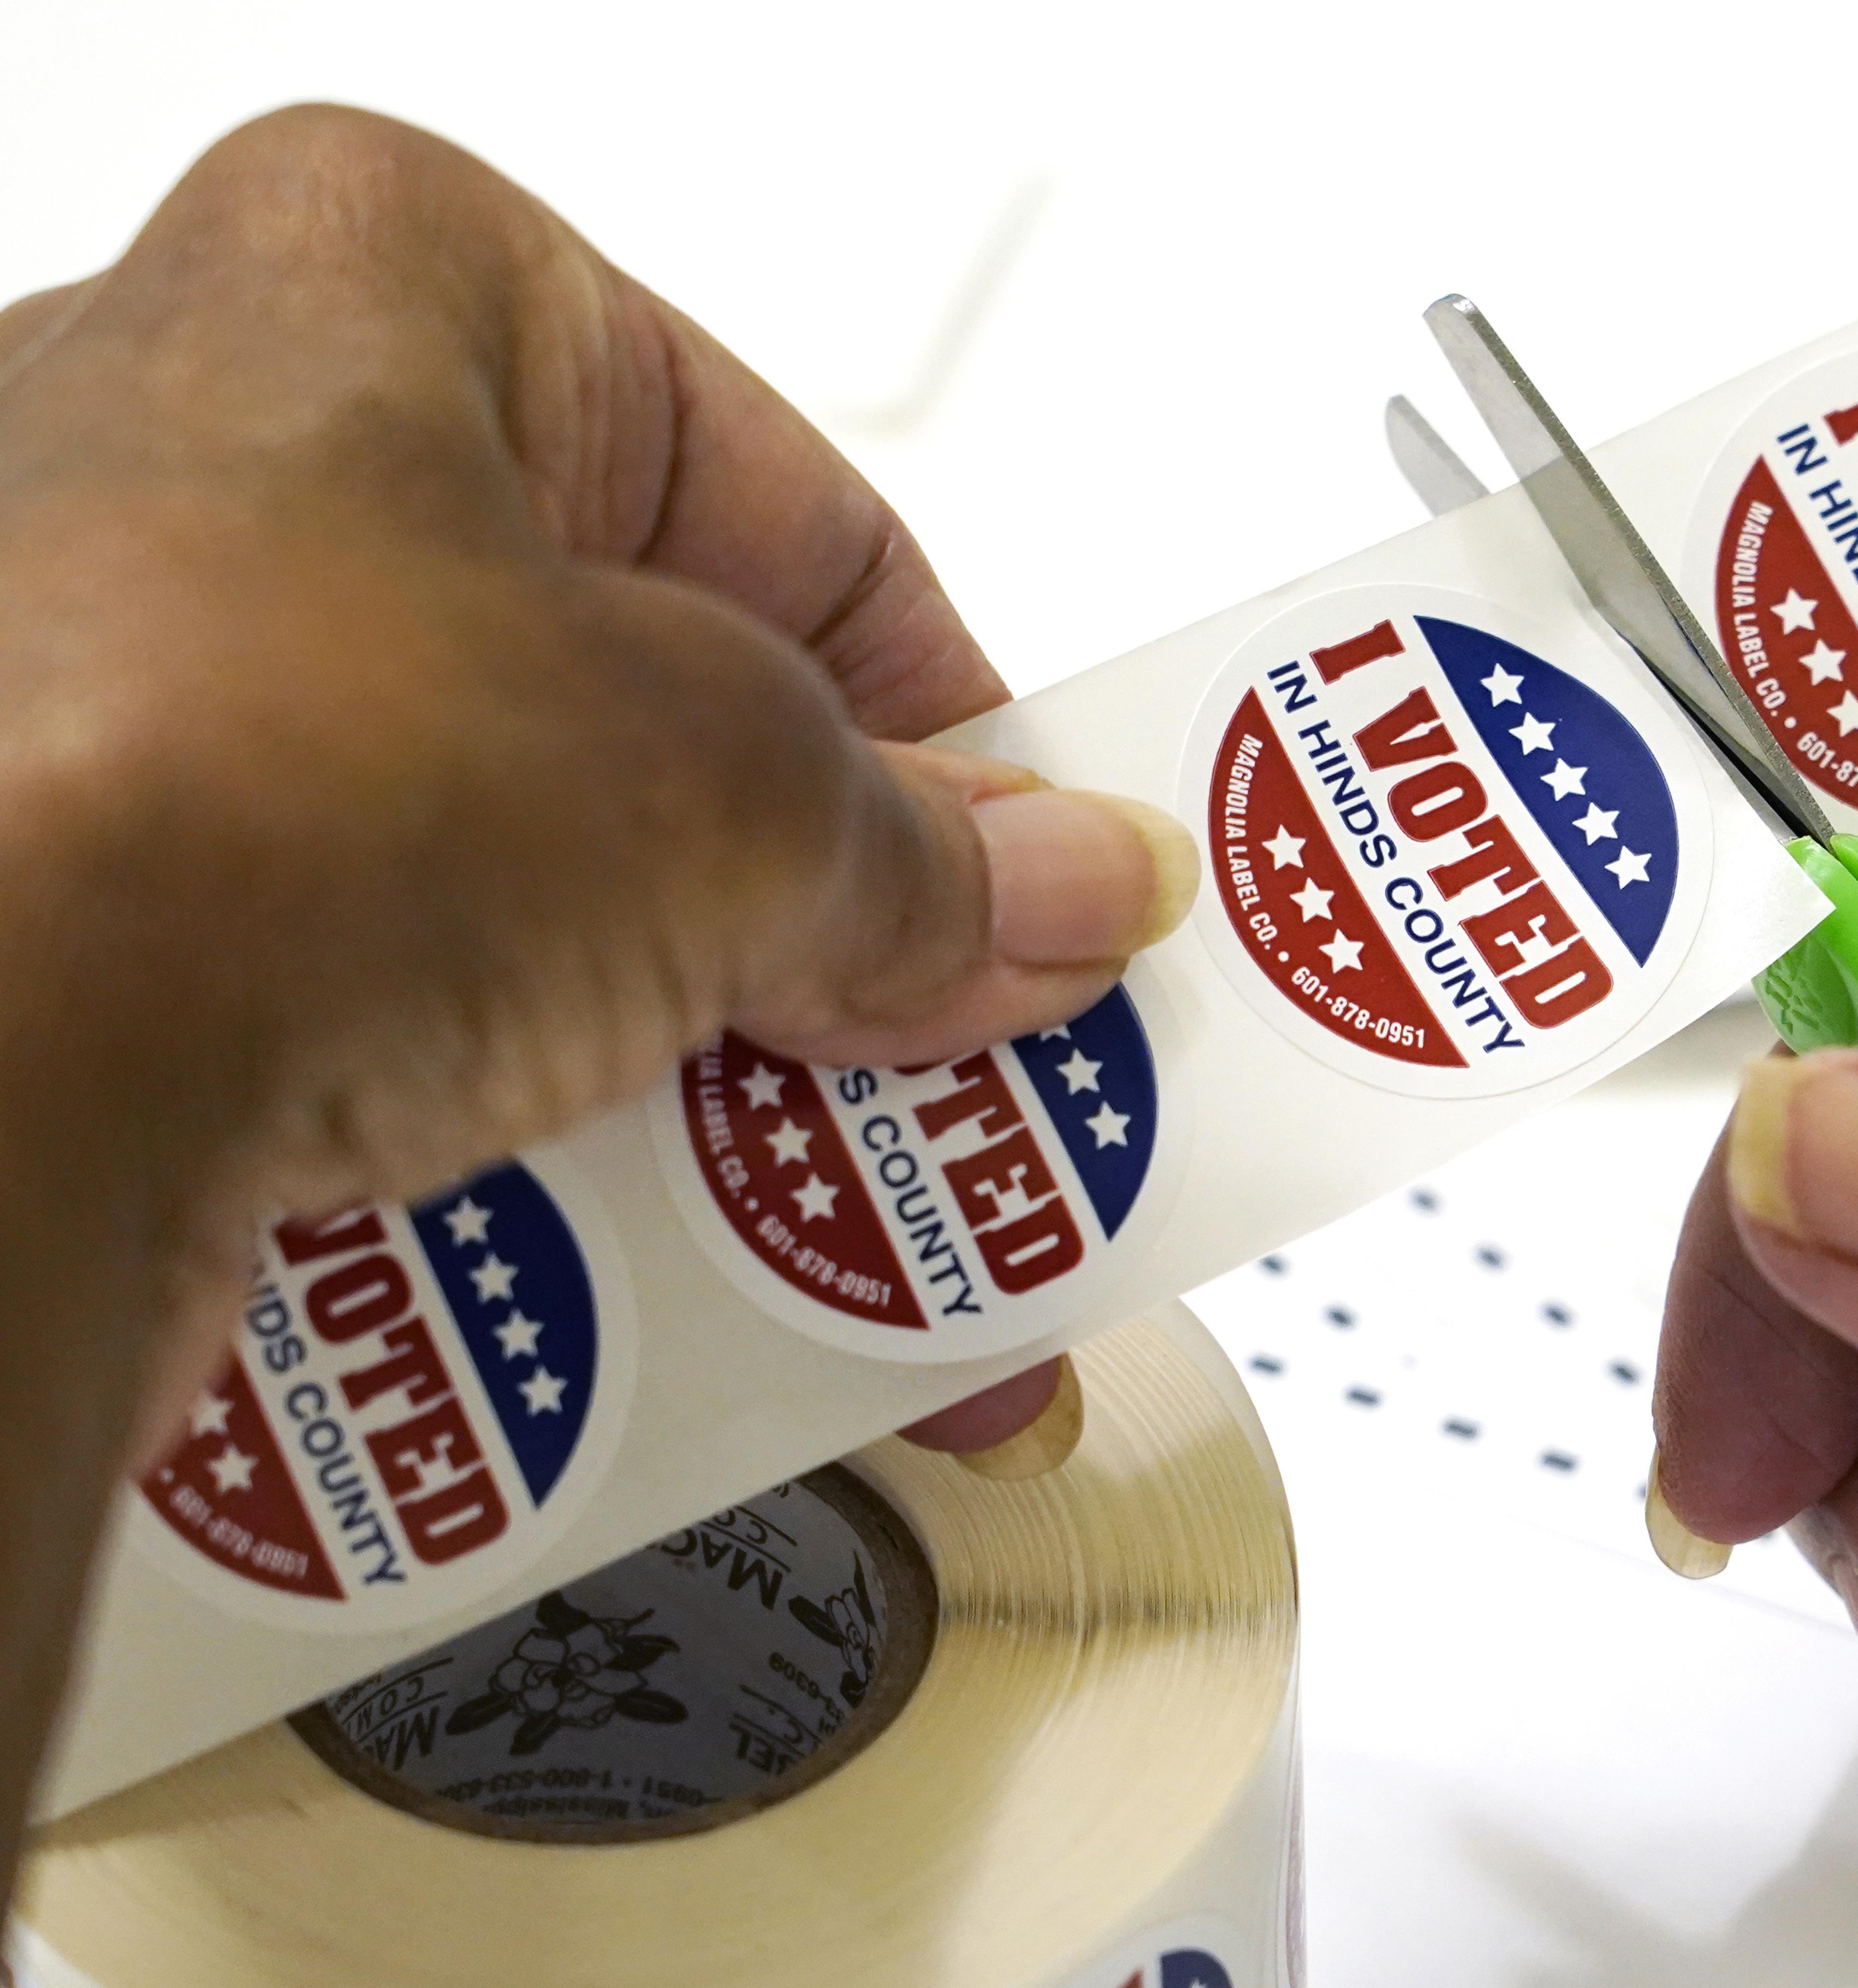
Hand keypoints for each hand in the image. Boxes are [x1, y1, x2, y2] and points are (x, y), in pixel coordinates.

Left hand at [0, 107, 1190, 1841]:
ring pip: (502, 886)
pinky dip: (512, 1133)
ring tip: (835, 1210)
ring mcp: (117, 698)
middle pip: (641, 716)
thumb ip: (919, 849)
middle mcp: (219, 456)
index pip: (784, 507)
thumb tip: (1047, 892)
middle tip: (966, 1051)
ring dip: (688, 1060)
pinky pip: (355, 1014)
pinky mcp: (64, 916)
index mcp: (387, 285)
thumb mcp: (730, 793)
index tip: (1044, 869)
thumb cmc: (252, 780)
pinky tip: (642, 1267)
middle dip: (827, 922)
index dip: (951, 715)